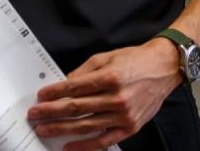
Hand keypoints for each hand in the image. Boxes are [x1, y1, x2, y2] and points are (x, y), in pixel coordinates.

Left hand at [28, 39, 181, 149]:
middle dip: (51, 112)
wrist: (165, 68)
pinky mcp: (130, 127)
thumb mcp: (107, 57)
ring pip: (85, 126)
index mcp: (110, 77)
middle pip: (76, 108)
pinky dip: (84, 146)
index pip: (74, 87)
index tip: (41, 97)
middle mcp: (117, 97)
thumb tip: (64, 83)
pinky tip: (68, 146)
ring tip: (44, 129)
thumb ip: (85, 71)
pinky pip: (103, 140)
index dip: (55, 93)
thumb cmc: (136, 60)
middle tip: (35, 115)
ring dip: (61, 129)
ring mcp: (124, 115)